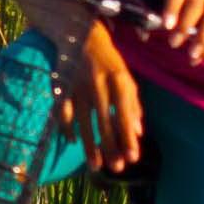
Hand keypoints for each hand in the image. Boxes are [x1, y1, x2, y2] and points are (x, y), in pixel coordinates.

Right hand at [65, 16, 146, 168]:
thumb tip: (139, 132)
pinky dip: (68, 128)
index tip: (134, 157)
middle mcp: (99, 84)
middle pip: (105, 121)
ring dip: (90, 145)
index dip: (129, 137)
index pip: (125, 114)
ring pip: (84, 121)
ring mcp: (79, 86)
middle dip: (111, 146)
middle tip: (117, 168)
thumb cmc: (110, 61)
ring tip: (96, 166)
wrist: (81, 35)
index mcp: (119, 79)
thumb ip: (133, 104)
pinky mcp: (64, 87)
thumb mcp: (126, 78)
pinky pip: (65, 112)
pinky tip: (73, 143)